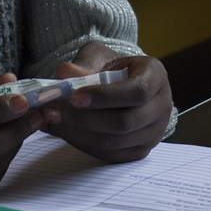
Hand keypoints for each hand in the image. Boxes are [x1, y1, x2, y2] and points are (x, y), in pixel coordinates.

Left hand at [46, 42, 171, 163]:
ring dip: (76, 134)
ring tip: (49, 120)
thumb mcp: (100, 56)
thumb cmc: (113, 68)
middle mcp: (161, 107)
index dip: (105, 97)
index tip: (75, 97)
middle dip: (84, 119)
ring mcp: (153, 133)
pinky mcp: (139, 151)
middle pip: (124, 122)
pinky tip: (60, 131)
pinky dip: (81, 143)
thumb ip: (84, 63)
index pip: (136, 91)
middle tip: (51, 111)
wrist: (124, 85)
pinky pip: (108, 154)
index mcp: (155, 76)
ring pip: (113, 142)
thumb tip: (65, 73)